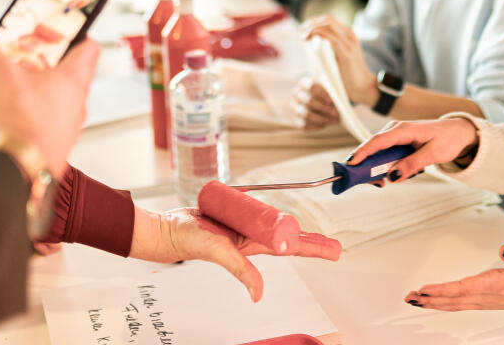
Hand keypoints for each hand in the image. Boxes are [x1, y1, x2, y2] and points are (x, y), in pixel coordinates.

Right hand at [0, 39, 98, 178]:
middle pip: (52, 78)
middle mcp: (71, 107)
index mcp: (73, 80)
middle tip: (7, 59)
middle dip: (25, 68)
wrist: (13, 172)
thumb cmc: (18, 120)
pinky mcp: (37, 153)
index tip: (58, 29)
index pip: (87, 48)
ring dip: (0, 96)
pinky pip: (11, 130)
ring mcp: (56, 132)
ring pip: (26, 106)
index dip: (74, 34)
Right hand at [128, 206, 341, 301]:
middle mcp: (251, 237)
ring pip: (273, 223)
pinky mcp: (231, 214)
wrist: (169, 229)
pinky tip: (271, 209)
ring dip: (291, 226)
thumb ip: (241, 271)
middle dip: (311, 241)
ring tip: (307, 229)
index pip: (292, 247)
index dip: (314, 248)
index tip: (334, 250)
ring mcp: (242, 226)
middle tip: (331, 244)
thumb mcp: (220, 253)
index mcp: (253, 245)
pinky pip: (253, 210)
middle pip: (288, 238)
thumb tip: (259, 295)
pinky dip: (264, 208)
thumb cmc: (191, 242)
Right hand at [291, 76, 339, 130]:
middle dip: (324, 108)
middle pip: (308, 100)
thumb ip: (334, 91)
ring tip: (335, 120)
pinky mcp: (296, 120)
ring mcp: (295, 107)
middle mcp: (297, 94)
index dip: (320, 93)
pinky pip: (305, 125)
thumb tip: (341, 100)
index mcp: (304, 83)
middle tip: (337, 113)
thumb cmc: (327, 93)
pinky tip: (327, 124)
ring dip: (322, 119)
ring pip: (306, 114)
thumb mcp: (331, 89)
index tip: (332, 101)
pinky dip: (317, 126)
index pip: (309, 86)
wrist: (320, 103)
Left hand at [301, 16, 375, 105]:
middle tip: (301, 33)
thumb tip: (309, 43)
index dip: (313, 22)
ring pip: (328, 24)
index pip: (328, 20)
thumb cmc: (348, 73)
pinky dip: (318, 34)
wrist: (363, 86)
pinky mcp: (347, 53)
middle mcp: (349, 35)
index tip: (302, 31)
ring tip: (303, 37)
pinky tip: (310, 38)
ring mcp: (349, 43)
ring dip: (312, 28)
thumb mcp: (337, 56)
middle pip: (327, 19)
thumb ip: (327, 48)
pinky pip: (331, 38)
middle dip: (311, 23)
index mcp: (347, 34)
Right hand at [347, 117, 478, 179]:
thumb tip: (393, 176)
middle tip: (370, 183)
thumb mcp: (434, 154)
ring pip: (377, 152)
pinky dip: (383, 165)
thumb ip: (413, 164)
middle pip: (373, 147)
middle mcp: (396, 129)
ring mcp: (395, 135)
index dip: (363, 152)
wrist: (458, 132)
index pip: (378, 141)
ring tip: (380, 182)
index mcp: (404, 129)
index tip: (351, 163)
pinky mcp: (397, 141)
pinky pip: (384, 153)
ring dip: (375, 167)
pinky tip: (391, 175)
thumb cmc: (448, 139)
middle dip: (366, 165)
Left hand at [404, 244, 503, 319]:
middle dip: (431, 299)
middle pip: (454, 300)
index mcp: (497, 285)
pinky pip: (462, 305)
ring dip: (434, 303)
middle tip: (410, 297)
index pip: (464, 288)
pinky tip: (436, 302)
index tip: (425, 289)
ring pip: (456, 305)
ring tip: (415, 300)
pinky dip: (446, 304)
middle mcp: (489, 296)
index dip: (443, 290)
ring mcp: (487, 301)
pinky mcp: (487, 301)